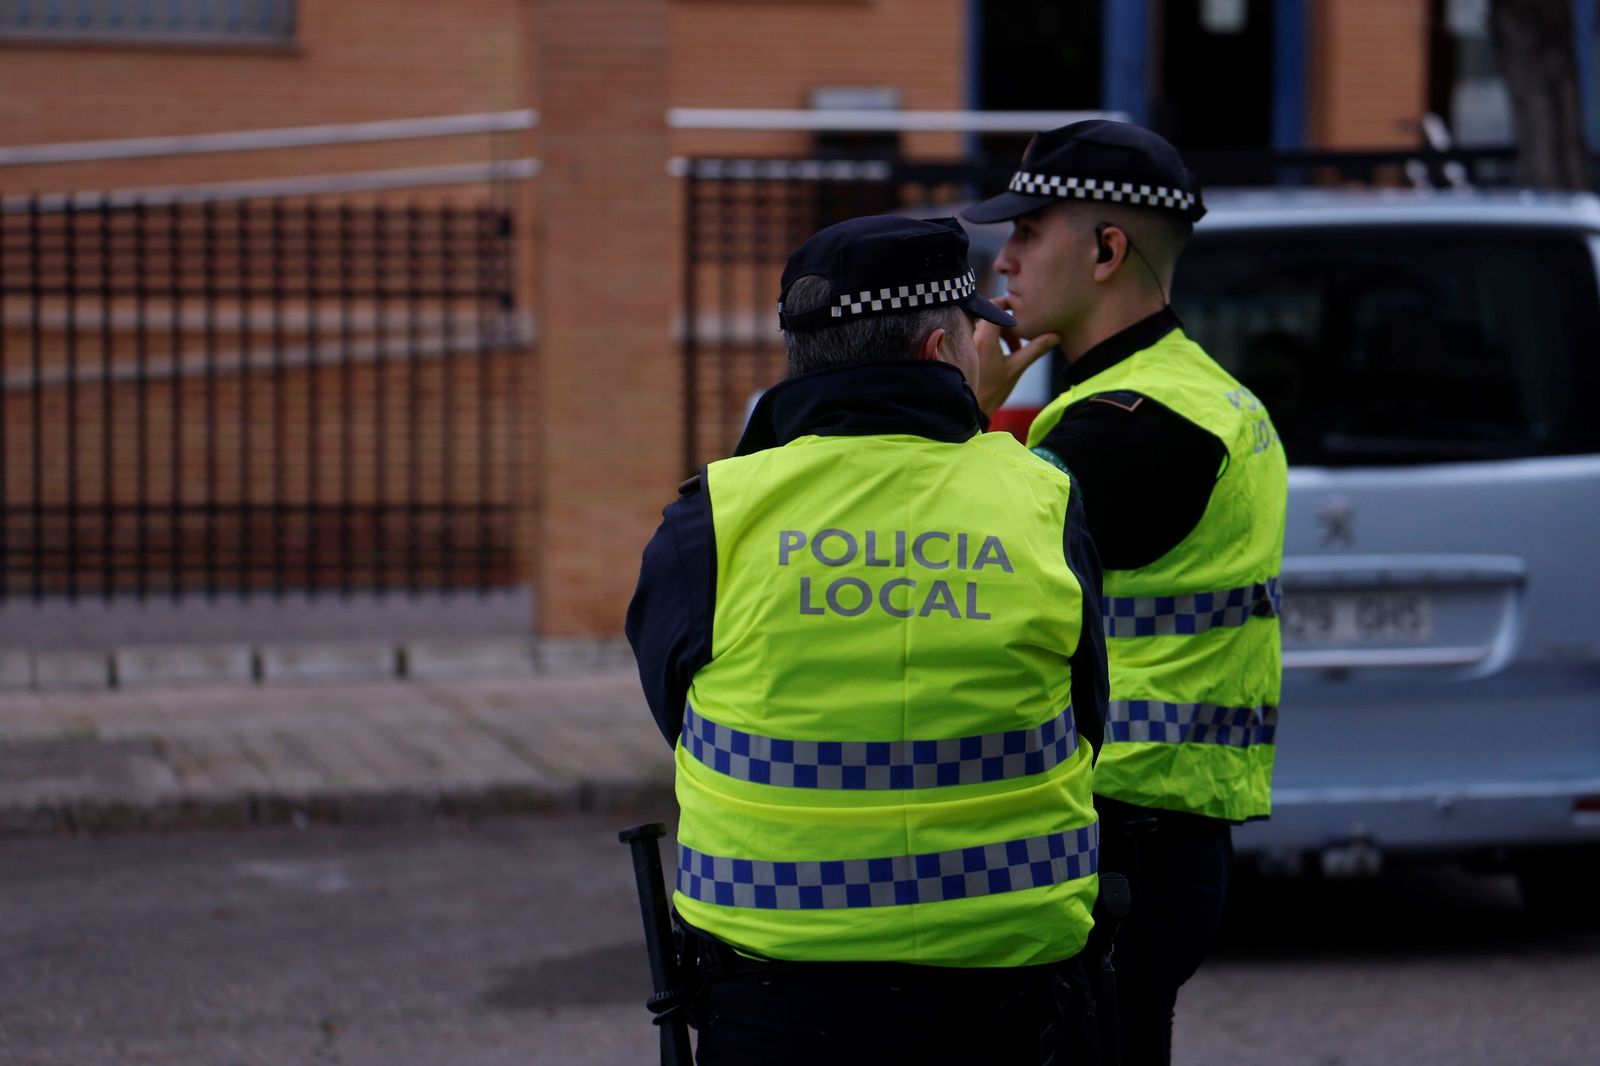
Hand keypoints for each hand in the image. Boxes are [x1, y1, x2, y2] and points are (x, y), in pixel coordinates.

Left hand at [972, 296, 1058, 417]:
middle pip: (991, 317)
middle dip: (1008, 325)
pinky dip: (991, 339)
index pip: (995, 307)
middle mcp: (971, 335)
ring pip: (984, 326)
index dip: (1008, 306)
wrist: (971, 408)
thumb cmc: (993, 390)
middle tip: (1021, 338)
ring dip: (1000, 333)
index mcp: (984, 336)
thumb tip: (1056, 335)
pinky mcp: (963, 351)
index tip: (1021, 311)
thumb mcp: (1017, 368)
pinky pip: (977, 335)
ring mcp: (965, 343)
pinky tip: (1002, 354)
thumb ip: (1036, 349)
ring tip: (1014, 349)